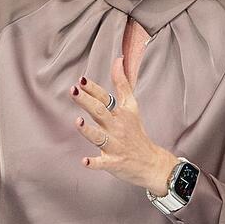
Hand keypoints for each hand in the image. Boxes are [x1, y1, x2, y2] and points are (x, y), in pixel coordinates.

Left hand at [70, 56, 179, 194]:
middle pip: (100, 112)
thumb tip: (118, 60)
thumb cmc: (136, 132)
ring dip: (88, 130)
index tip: (82, 80)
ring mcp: (115, 146)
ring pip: (99, 137)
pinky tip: (85, 161)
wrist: (151, 162)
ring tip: (77, 121)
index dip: (93, 89)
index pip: (105, 98)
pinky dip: (94, 163)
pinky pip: (102, 163)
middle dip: (86, 102)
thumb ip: (122, 84)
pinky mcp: (113, 162)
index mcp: (120, 113)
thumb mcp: (131, 106)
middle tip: (74, 91)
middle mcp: (116, 127)